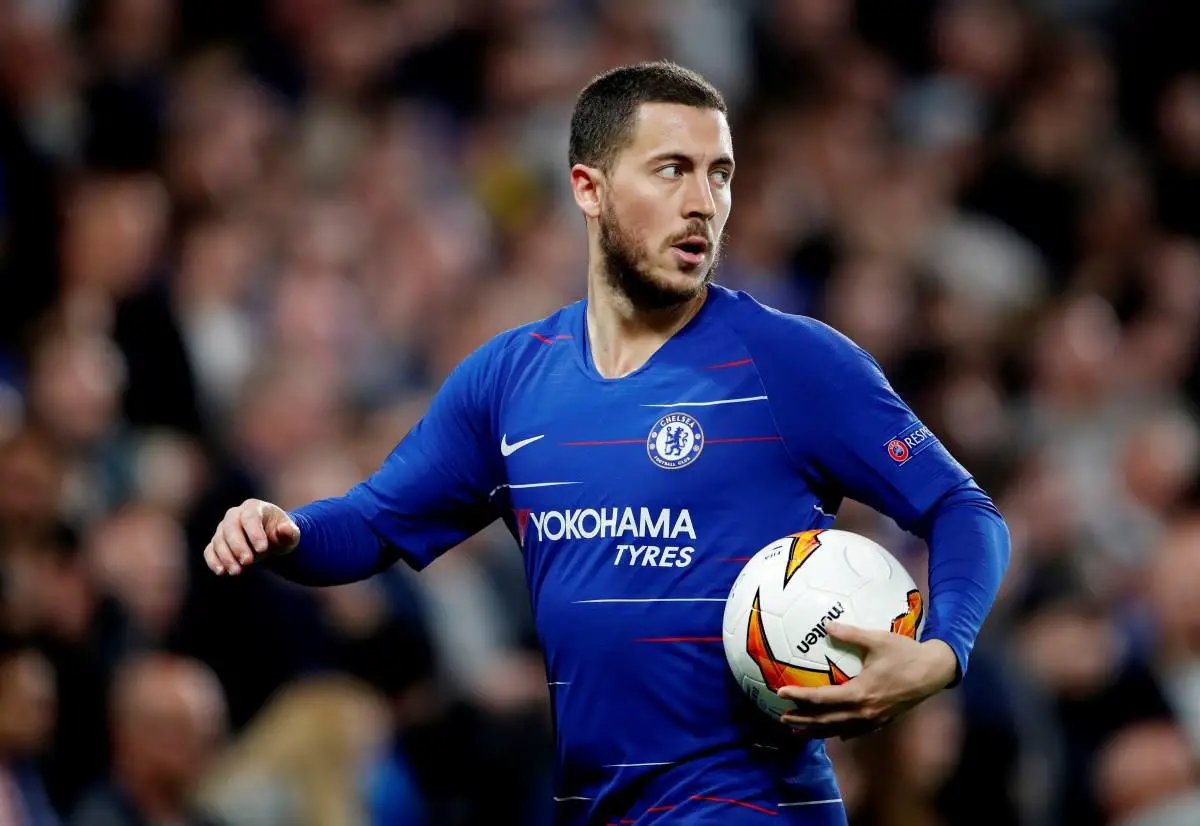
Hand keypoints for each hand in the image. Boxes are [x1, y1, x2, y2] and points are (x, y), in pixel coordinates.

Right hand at [204, 499, 300, 575]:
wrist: (270, 543)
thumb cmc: (281, 535)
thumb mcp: (291, 534)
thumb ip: (289, 532)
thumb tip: (285, 529)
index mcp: (254, 507)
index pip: (250, 517)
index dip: (254, 532)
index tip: (262, 549)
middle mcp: (235, 515)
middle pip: (230, 527)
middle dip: (238, 545)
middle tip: (248, 562)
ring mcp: (224, 529)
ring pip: (219, 540)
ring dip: (226, 556)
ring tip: (237, 572)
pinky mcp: (217, 543)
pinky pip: (210, 550)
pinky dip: (213, 561)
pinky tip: (221, 572)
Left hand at [777, 623, 958, 739]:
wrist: (934, 672)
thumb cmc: (905, 653)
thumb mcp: (877, 639)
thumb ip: (850, 633)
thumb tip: (826, 626)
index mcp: (860, 693)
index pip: (822, 699)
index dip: (799, 697)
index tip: (780, 693)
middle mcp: (865, 712)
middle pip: (826, 721)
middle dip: (803, 720)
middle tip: (782, 717)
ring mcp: (874, 720)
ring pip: (839, 730)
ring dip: (817, 730)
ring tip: (798, 730)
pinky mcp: (882, 721)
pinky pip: (855, 731)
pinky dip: (839, 732)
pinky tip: (833, 733)